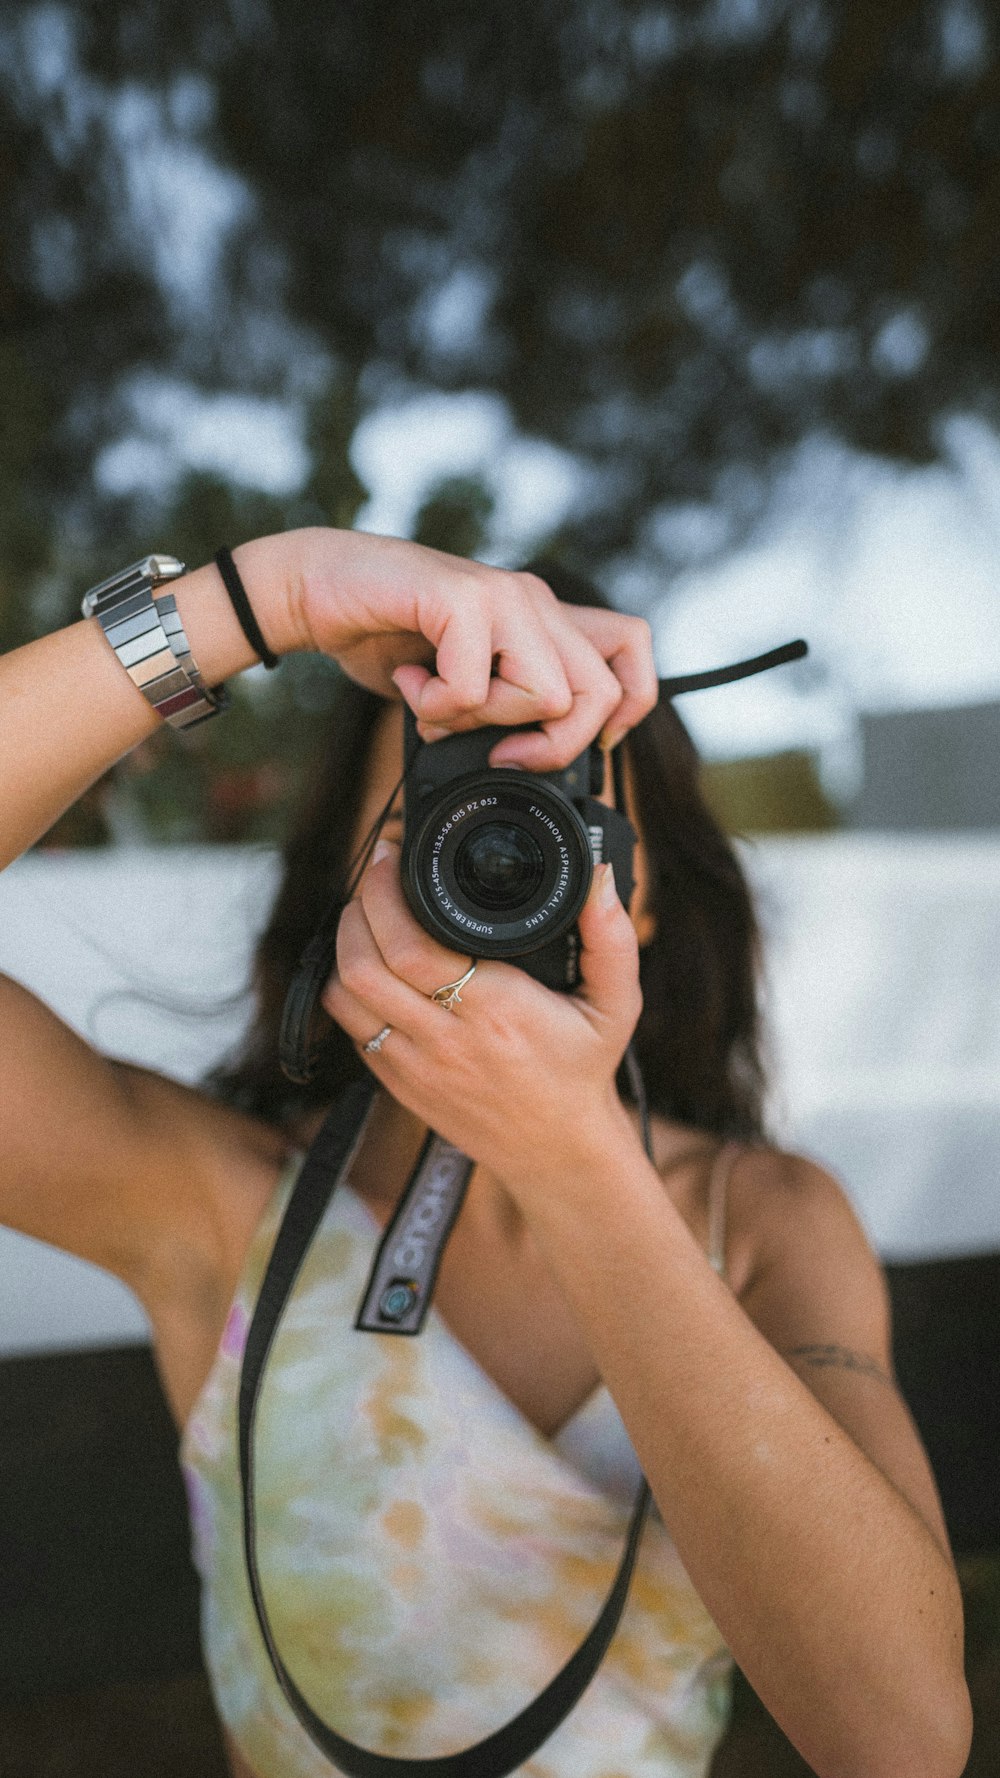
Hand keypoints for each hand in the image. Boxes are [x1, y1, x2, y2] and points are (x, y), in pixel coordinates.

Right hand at [293, 528, 656, 767]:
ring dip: (484, 721)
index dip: (622, 712)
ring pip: (546, 693)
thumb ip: (504, 709)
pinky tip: (409, 683)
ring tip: (435, 704)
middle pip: (600, 692)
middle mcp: (533, 600)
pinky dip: (436, 705)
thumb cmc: (386, 640)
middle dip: (551, 746)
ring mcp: (502, 593)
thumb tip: (529, 766)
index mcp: (543, 618)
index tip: (559, 741)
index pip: (633, 651)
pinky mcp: (460, 597)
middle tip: (498, 751)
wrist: (314, 588)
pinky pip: (474, 685)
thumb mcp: (461, 685)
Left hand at [321, 838, 643, 1195]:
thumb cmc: (582, 1070)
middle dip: (357, 909)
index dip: (386, 894)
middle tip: (375, 878)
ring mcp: (414, 1065)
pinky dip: (347, 986)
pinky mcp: (397, 1083)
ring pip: (343, 994)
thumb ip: (612, 940)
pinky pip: (349, 1027)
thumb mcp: (615, 1004)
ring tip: (366, 916)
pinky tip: (370, 964)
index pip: (412, 947)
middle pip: (362, 965)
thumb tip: (599, 880)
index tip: (391, 857)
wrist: (557, 1151)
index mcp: (495, 1010)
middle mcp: (446, 1039)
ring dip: (343, 946)